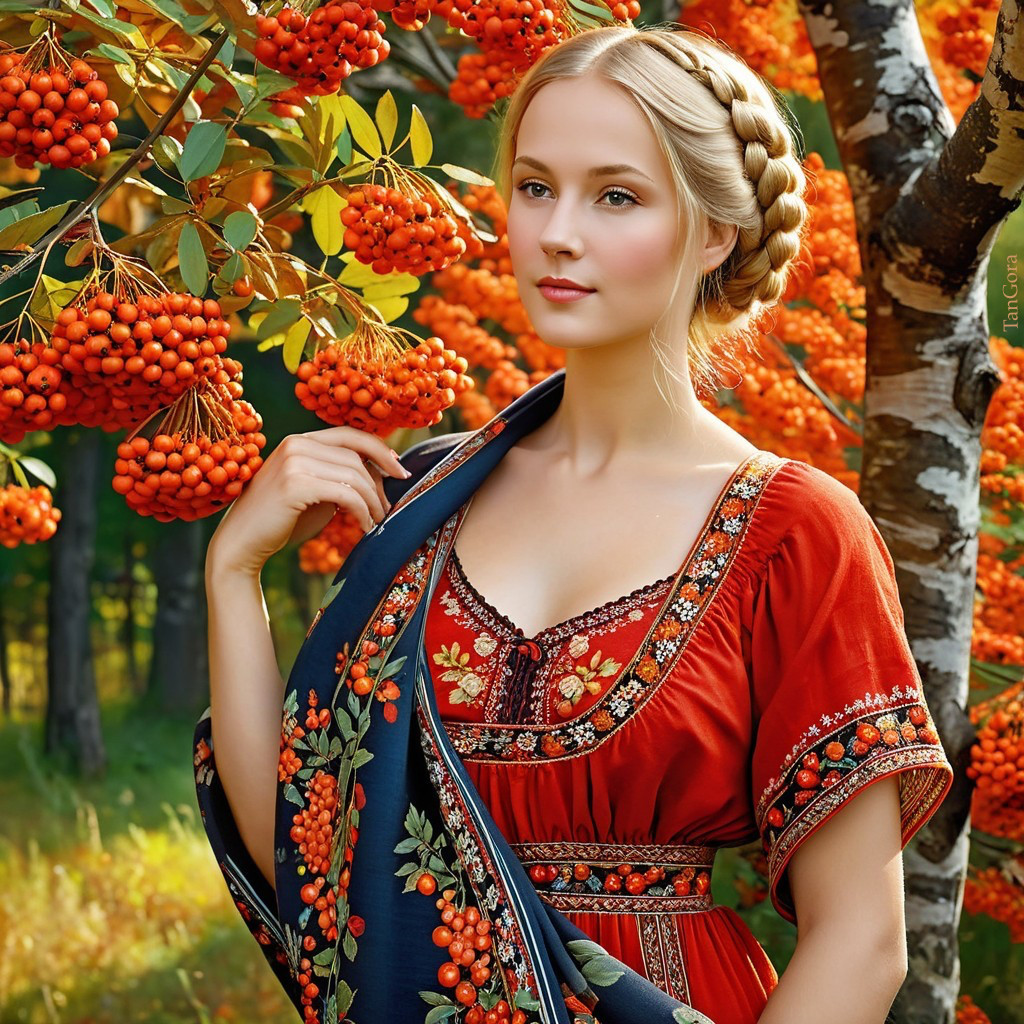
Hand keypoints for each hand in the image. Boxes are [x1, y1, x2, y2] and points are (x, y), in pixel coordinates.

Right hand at [206, 426, 411, 576]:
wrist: (241, 544)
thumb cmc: (281, 521)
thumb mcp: (314, 492)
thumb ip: (339, 478)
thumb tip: (381, 476)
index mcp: (300, 441)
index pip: (350, 435)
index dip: (380, 451)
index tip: (400, 471)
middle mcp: (296, 444)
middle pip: (356, 457)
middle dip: (379, 485)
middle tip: (387, 509)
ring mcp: (294, 462)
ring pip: (354, 476)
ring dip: (373, 502)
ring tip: (376, 521)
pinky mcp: (295, 484)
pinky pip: (345, 494)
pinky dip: (362, 511)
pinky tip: (364, 527)